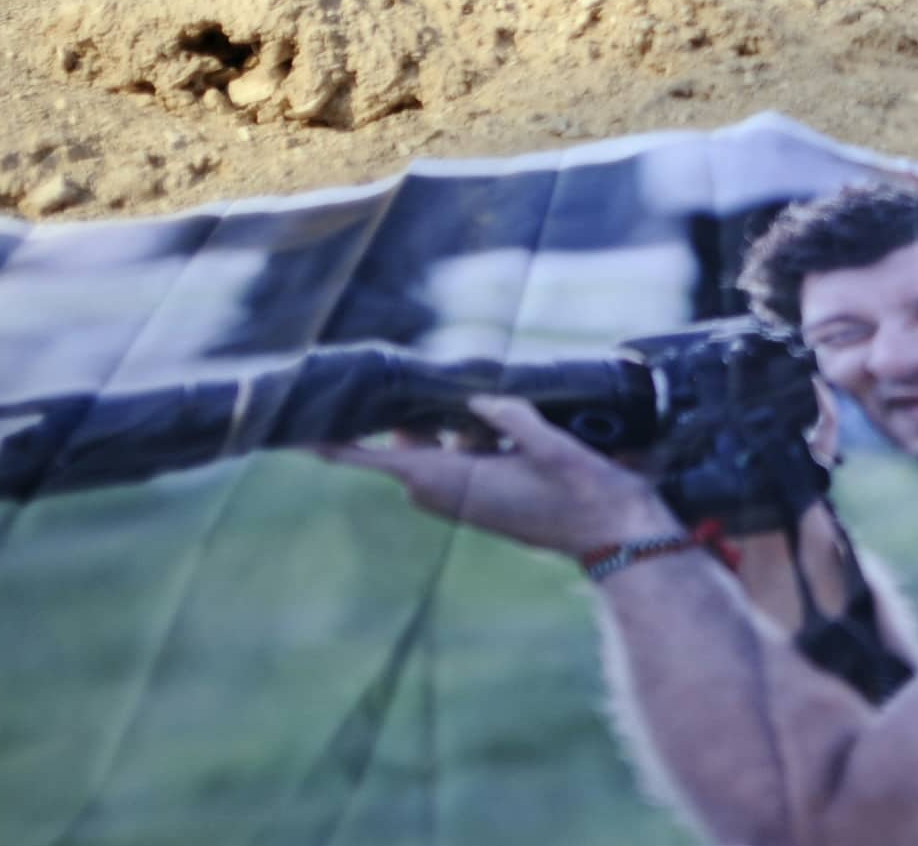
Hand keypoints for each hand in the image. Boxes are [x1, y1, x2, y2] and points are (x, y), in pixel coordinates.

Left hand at [318, 394, 677, 561]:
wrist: (614, 535)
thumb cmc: (584, 493)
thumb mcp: (551, 447)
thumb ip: (511, 419)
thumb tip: (479, 399)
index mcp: (457, 483)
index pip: (385, 460)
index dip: (343, 447)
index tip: (303, 437)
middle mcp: (455, 495)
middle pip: (407, 450)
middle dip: (409, 418)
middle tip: (417, 381)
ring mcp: (472, 499)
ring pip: (437, 454)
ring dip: (447, 426)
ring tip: (471, 396)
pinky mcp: (491, 500)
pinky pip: (463, 463)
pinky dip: (470, 439)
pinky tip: (498, 418)